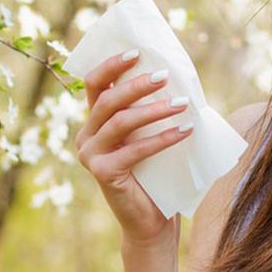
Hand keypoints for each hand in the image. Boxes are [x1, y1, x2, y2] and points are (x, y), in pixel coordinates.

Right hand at [74, 50, 192, 248]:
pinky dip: (162, 138)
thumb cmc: (158, 173)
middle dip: (137, 85)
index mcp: (96, 122)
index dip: (112, 65)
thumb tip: (180, 79)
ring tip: (183, 103)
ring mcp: (91, 156)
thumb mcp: (154, 135)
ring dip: (155, 110)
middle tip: (165, 76)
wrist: (153, 219)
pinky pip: (135, 150)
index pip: (95, 85)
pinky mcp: (103, 173)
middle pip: (108, 100)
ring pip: (121, 122)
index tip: (137, 52)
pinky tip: (185, 130)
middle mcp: (87, 136)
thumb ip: (154, 111)